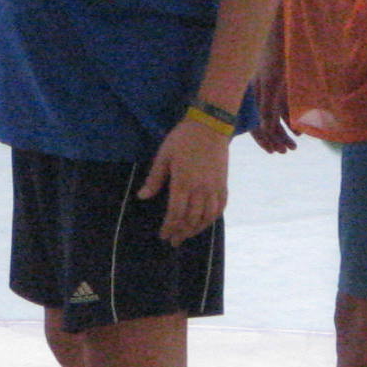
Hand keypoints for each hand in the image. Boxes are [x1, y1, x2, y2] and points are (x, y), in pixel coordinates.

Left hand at [141, 115, 229, 243]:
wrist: (211, 125)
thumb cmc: (183, 138)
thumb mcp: (164, 155)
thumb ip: (154, 178)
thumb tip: (142, 197)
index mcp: (183, 182)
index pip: (175, 213)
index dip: (169, 227)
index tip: (163, 235)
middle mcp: (201, 189)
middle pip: (191, 219)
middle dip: (181, 232)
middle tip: (173, 241)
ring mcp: (214, 187)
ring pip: (207, 216)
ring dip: (197, 229)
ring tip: (187, 235)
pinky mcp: (224, 184)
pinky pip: (221, 207)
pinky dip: (213, 218)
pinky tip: (205, 222)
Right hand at [251, 59, 297, 154]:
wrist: (286, 34)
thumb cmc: (275, 57)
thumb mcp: (272, 84)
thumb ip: (268, 107)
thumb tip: (265, 129)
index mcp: (254, 95)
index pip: (255, 124)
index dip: (263, 139)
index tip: (273, 152)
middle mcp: (261, 94)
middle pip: (266, 122)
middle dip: (277, 138)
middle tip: (290, 150)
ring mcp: (272, 89)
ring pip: (276, 116)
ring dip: (285, 130)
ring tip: (295, 143)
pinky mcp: (281, 84)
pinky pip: (284, 106)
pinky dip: (290, 117)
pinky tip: (299, 126)